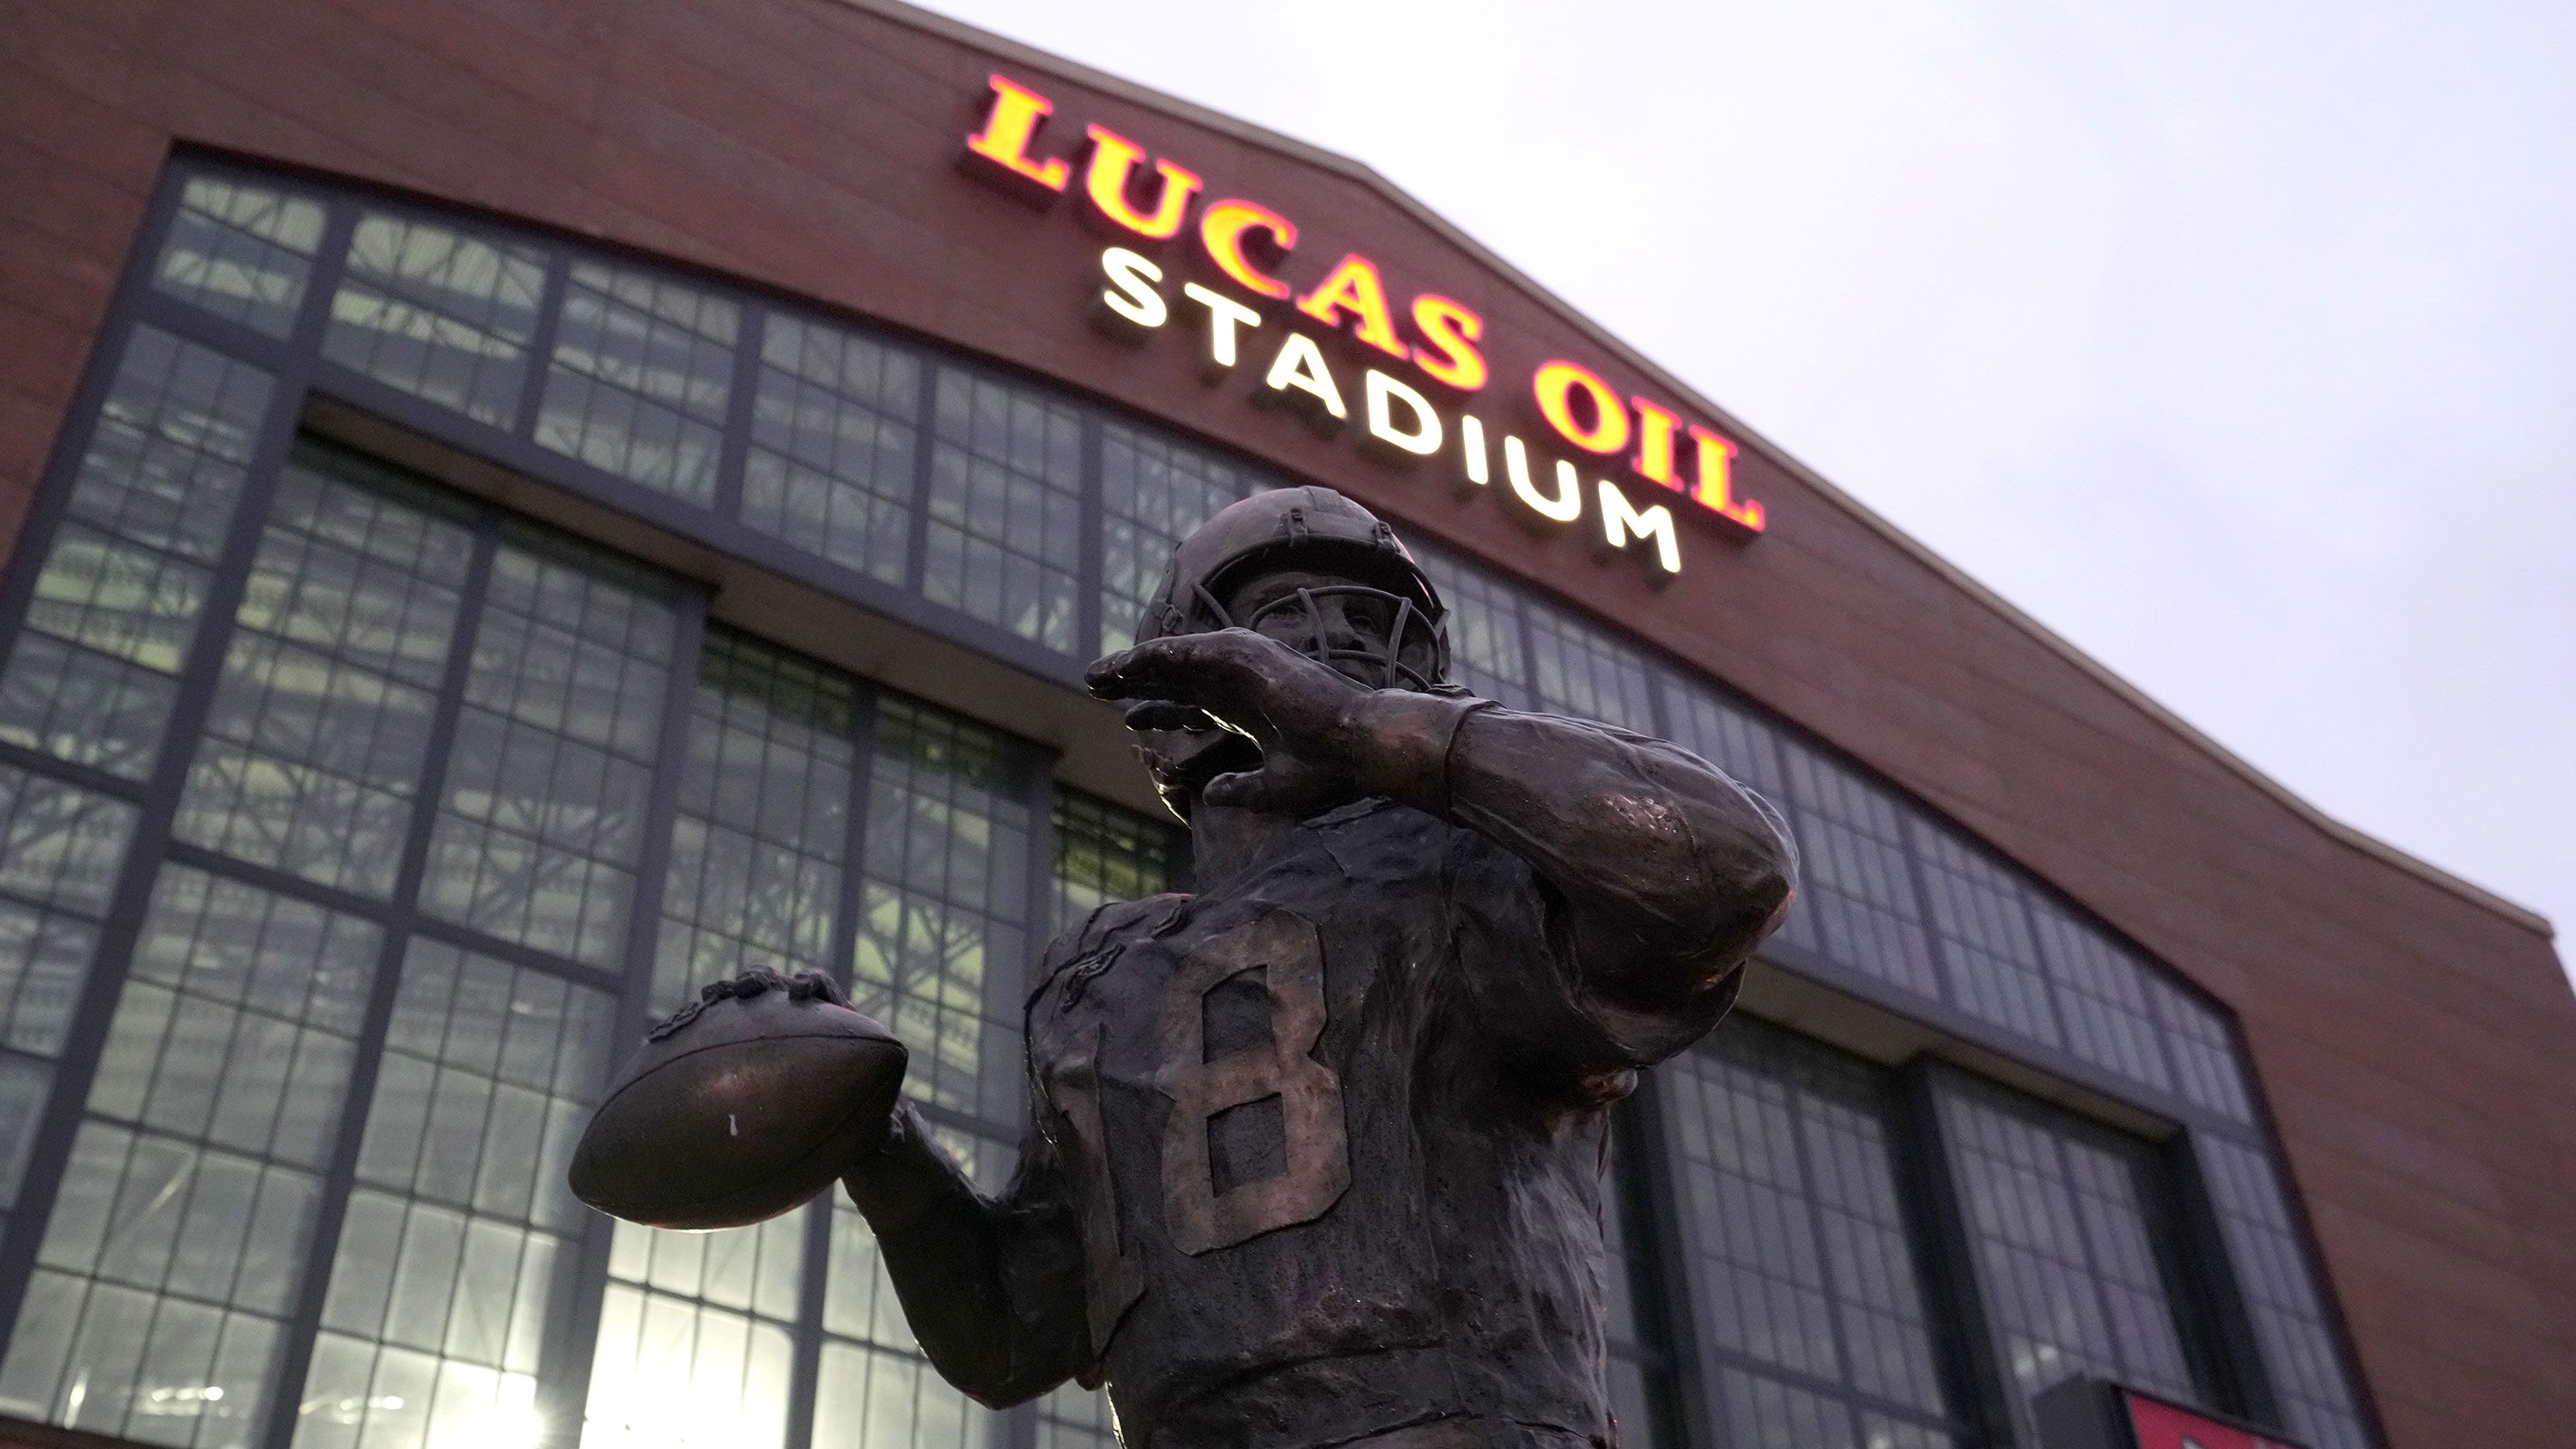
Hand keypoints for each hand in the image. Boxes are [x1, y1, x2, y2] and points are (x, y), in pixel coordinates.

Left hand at [1086, 628, 1369, 813]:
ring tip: (1100, 672)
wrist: (1357, 747)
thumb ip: (1238, 789)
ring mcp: (1245, 668)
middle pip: (1175, 678)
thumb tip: (1208, 794)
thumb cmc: (1326, 768)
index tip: (1127, 720)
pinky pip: (1192, 650)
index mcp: (1247, 712)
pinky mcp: (1249, 656)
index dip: (1157, 709)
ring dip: (1137, 663)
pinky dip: (1161, 654)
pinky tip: (1133, 662)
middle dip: (1135, 680)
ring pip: (1176, 660)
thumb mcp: (1273, 787)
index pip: (1191, 705)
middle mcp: (1241, 686)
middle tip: (1094, 683)